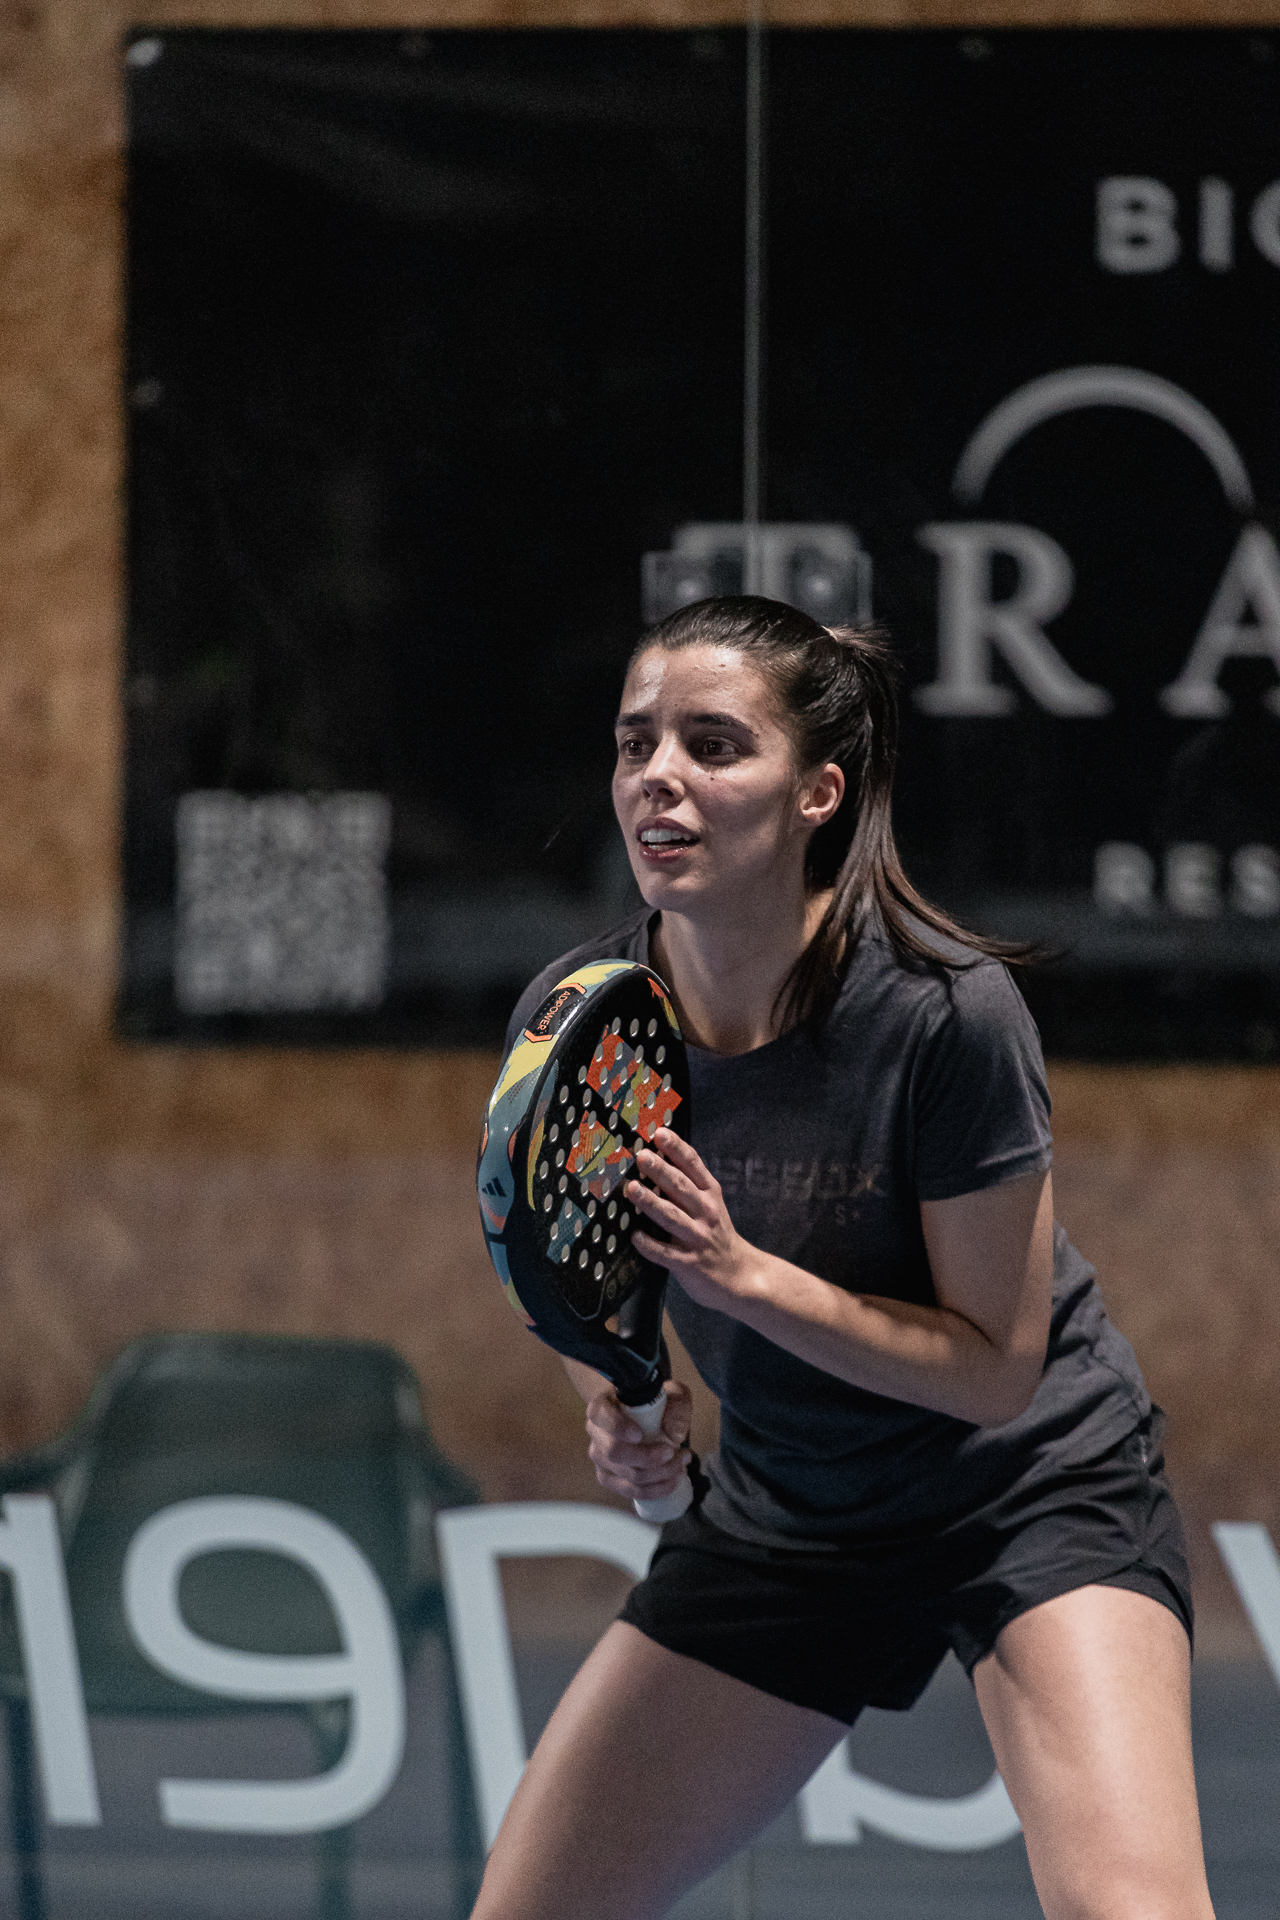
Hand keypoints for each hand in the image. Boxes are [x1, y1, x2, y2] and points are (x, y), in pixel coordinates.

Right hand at [584, 1380, 691, 1503]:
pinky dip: (654, 1489)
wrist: (649, 1417)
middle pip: (614, 1452)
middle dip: (647, 1457)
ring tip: (681, 1465)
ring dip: (658, 1474)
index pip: (599, 1415)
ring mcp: (600, 1457)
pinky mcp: (609, 1478)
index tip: (639, 1434)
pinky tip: (672, 1481)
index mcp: (602, 1406)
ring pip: (625, 1475)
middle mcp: (595, 1432)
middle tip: (673, 1452)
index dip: (617, 1427)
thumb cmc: (657, 1403)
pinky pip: (629, 1490)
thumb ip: (677, 1406)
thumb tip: (673, 1435)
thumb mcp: (673, 1394)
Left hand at [627, 1129, 755, 1308]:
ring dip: (651, 1202)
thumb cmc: (718, 1235)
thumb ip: (688, 1184)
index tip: (660, 1133)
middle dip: (661, 1171)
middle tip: (642, 1157)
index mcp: (710, 1194)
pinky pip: (666, 1253)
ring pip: (672, 1217)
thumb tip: (656, 1159)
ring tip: (632, 1189)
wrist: (740, 1275)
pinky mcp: (689, 1263)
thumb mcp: (711, 1204)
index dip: (676, 1148)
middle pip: (681, 1188)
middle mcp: (706, 1213)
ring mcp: (698, 1238)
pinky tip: (635, 1237)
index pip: (693, 1166)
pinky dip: (650, 1245)